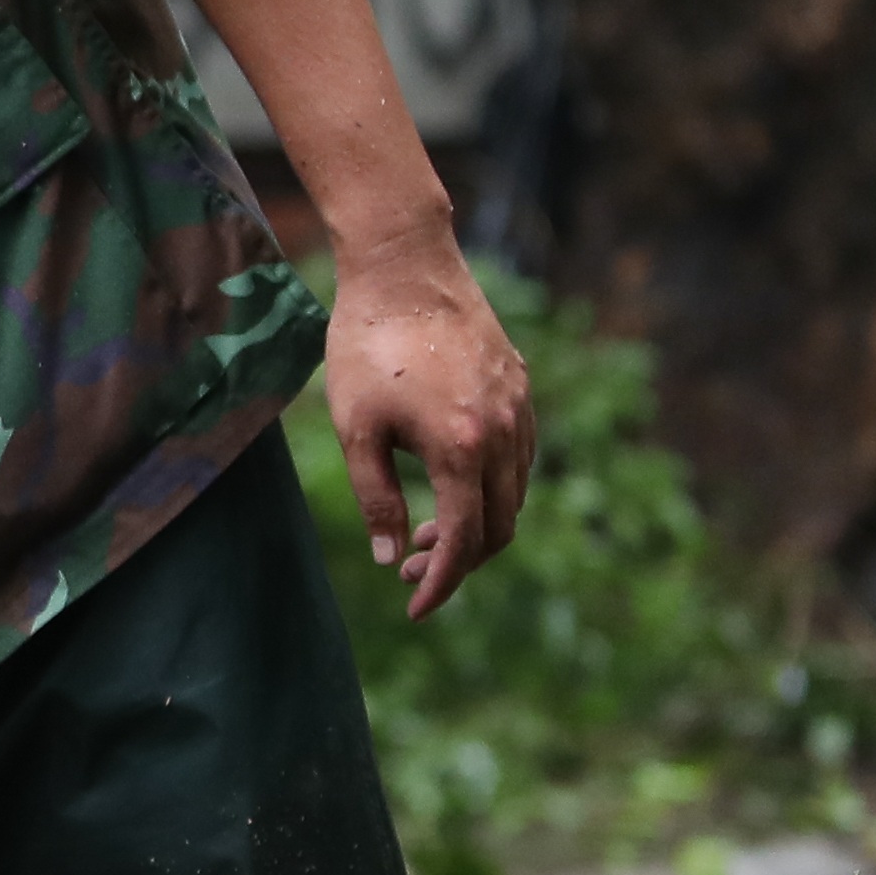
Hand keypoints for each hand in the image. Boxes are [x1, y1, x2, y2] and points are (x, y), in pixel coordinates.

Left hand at [322, 222, 534, 619]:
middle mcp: (503, 434)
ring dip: (475, 524)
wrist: (404, 267)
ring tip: (422, 531)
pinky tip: (451, 485)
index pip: (464, 540)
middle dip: (458, 561)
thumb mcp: (355, 428)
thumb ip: (375, 497)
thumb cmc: (367, 346)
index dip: (441, 582)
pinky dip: (491, 487)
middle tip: (409, 569)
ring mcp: (519, 410)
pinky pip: (518, 458)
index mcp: (462, 449)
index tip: (414, 608)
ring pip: (513, 494)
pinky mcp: (520, 389)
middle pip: (499, 527)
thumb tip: (390, 556)